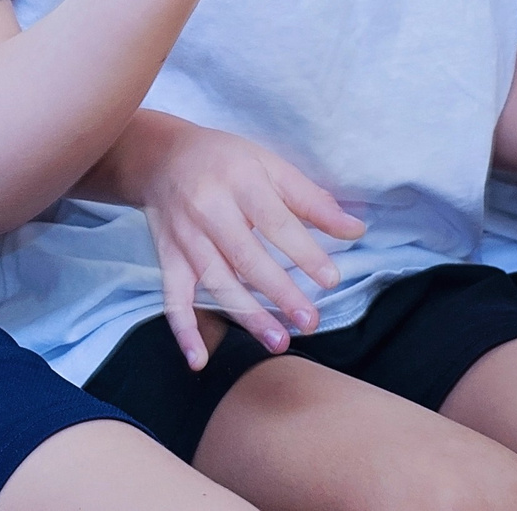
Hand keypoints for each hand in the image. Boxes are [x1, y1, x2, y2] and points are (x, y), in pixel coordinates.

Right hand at [138, 122, 365, 365]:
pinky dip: (183, 330)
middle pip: (245, 256)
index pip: (275, 221)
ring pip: (215, 281)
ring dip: (245, 314)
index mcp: (239, 181)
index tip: (330, 279)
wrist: (160, 156)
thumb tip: (356, 229)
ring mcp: (185, 237)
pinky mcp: (168, 258)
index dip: (303, 251)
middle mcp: (208, 209)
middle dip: (279, 292)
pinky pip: (173, 297)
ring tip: (277, 341)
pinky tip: (199, 360)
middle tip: (310, 321)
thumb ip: (311, 200)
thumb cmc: (225, 160)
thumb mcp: (269, 165)